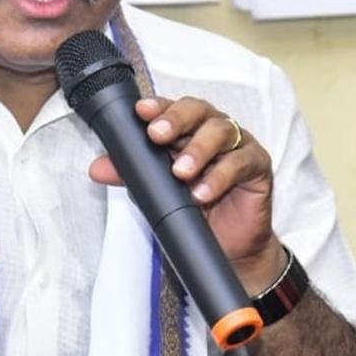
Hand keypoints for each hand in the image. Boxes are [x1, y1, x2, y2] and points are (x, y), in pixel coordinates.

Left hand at [89, 96, 285, 294]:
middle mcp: (213, 130)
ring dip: (197, 150)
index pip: (172, 108)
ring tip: (180, 172)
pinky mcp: (258, 165)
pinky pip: (241, 162)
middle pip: (198, 110)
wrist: (231, 248)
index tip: (140, 111)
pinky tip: (203, 192)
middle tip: (157, 135)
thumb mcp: (159, 192)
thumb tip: (97, 168)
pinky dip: (220, 177)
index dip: (158, 107)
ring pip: (221, 132)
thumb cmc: (196, 210)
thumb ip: (132, 175)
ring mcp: (238, 144)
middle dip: (176, 120)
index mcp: (188, 129)